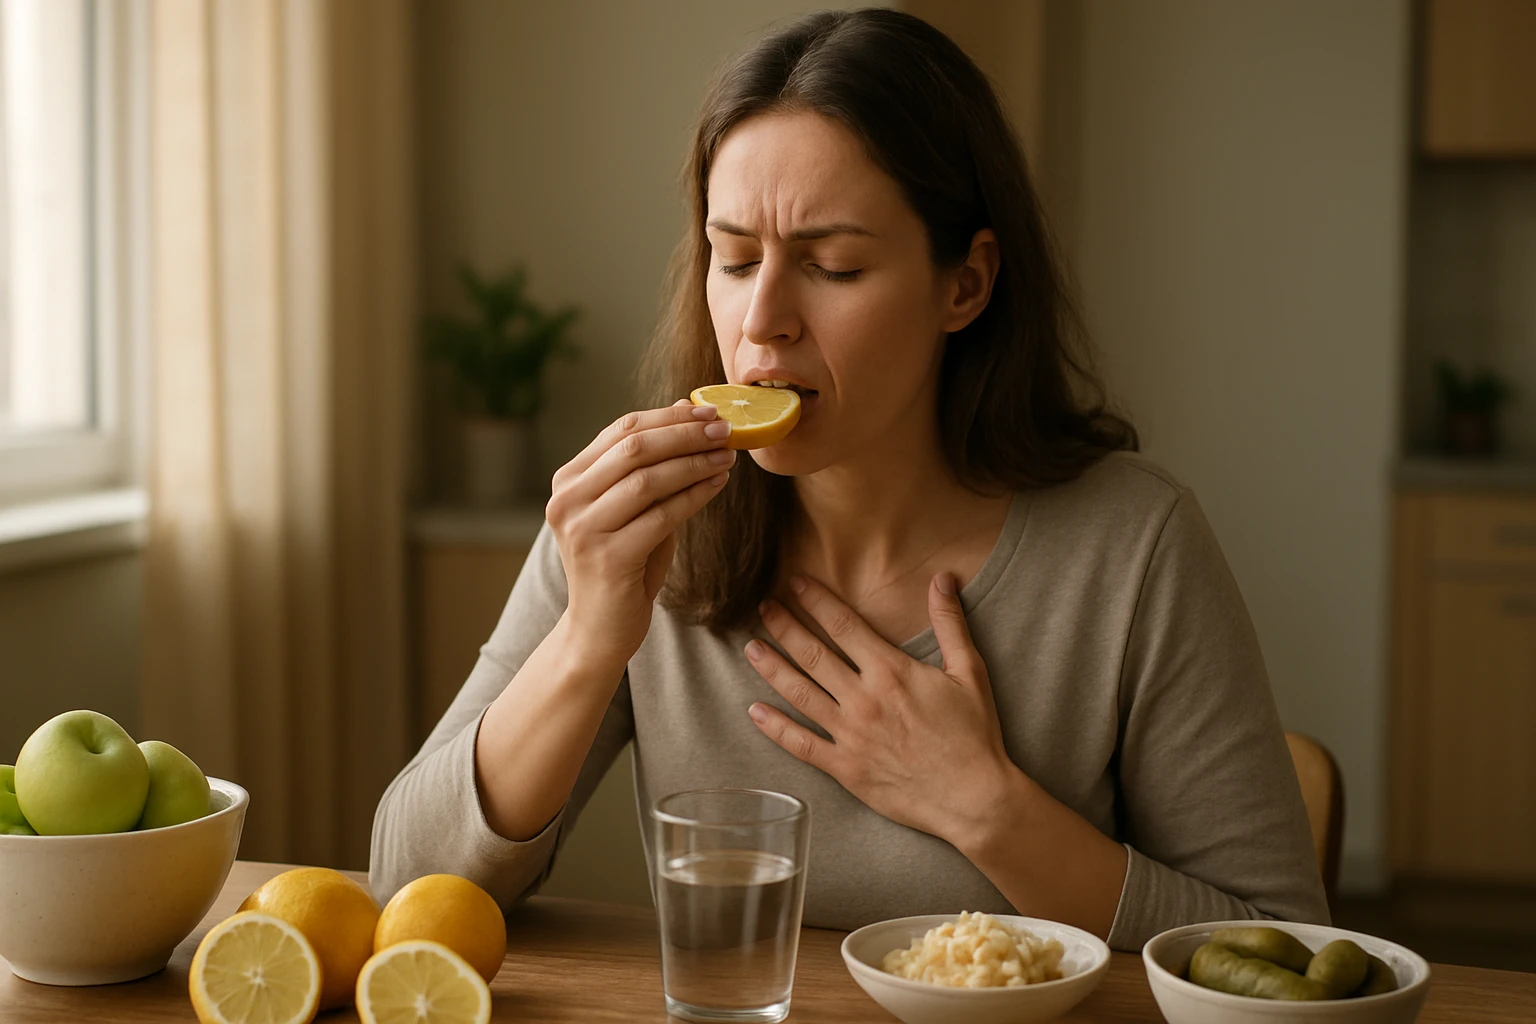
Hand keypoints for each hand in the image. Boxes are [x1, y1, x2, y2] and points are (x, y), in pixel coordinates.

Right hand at [546, 401, 734, 665]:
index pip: (620, 430)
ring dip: (694, 463)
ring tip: (727, 458)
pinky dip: (695, 496)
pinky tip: (718, 486)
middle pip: (634, 448)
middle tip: (725, 430)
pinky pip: (662, 516)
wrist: (600, 631)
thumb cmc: (623, 565)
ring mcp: (583, 529)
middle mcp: (567, 501)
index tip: (709, 411)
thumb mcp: (634, 508)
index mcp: (568, 481)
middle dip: (686, 434)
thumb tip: (687, 407)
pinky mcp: (608, 558)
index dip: (668, 417)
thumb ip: (653, 465)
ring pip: (647, 479)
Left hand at [745, 572, 1019, 848]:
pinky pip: (801, 744)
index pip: (843, 625)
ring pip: (799, 694)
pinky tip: (754, 711)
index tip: (795, 582)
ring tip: (750, 647)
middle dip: (784, 626)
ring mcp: (850, 735)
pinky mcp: (845, 768)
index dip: (816, 600)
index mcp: (891, 671)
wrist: (973, 798)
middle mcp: (863, 699)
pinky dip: (775, 727)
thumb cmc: (974, 735)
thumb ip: (950, 623)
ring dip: (771, 668)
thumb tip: (943, 577)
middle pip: (812, 654)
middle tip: (763, 606)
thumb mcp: (969, 672)